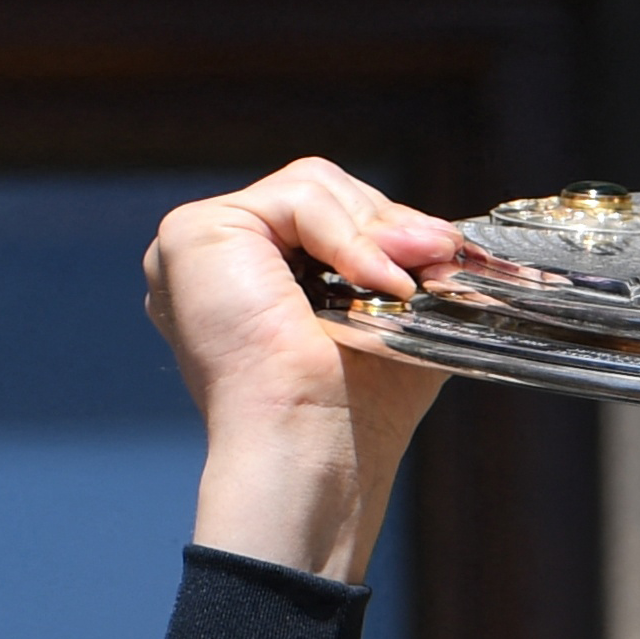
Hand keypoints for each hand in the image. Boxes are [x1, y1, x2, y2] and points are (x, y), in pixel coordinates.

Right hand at [144, 159, 464, 582]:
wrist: (314, 450)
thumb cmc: (352, 412)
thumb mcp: (392, 322)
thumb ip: (405, 267)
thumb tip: (446, 236)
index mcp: (260, 280)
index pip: (330, 216)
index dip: (387, 228)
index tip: (442, 255)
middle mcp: (224, 261)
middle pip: (322, 191)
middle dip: (388, 222)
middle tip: (436, 256)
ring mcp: (203, 245)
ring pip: (312, 188)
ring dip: (376, 230)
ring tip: (405, 281)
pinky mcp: (193, 233)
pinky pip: (296, 200)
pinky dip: (348, 236)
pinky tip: (377, 280)